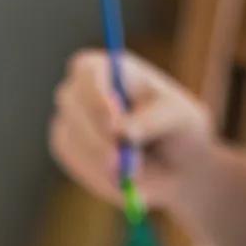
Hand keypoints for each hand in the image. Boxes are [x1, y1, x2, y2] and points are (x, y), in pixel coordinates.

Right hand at [49, 50, 212, 213]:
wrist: (173, 165)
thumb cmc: (177, 128)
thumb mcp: (177, 118)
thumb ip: (152, 120)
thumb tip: (121, 131)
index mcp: (107, 67)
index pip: (87, 71)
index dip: (96, 97)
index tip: (114, 126)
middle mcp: (80, 89)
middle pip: (71, 104)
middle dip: (96, 137)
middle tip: (122, 165)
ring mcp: (69, 120)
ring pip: (71, 140)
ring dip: (103, 163)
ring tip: (139, 172)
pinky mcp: (67, 149)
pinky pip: (76, 165)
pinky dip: (100, 177)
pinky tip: (124, 178)